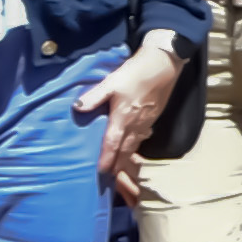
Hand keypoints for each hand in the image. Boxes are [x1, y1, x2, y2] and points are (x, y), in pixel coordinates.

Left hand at [75, 35, 178, 181]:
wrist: (164, 64)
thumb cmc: (137, 72)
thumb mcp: (111, 82)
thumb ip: (94, 96)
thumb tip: (77, 107)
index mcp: (123, 118)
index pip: (112, 144)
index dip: (107, 159)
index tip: (101, 172)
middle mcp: (136, 124)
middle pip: (126, 150)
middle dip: (119, 164)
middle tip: (111, 177)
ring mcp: (147, 121)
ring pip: (136, 145)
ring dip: (128, 157)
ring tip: (121, 167)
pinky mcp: (154, 116)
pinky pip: (143, 137)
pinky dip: (137, 145)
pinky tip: (134, 144)